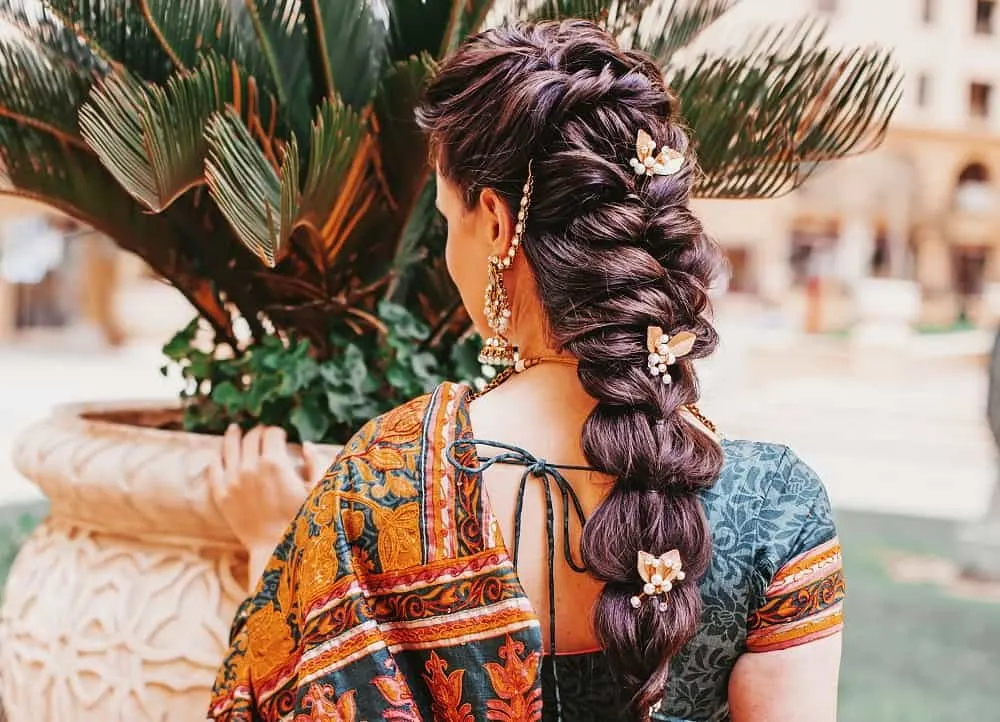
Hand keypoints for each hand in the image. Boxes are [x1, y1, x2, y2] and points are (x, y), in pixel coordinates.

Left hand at [208, 425, 329, 551]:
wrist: (275, 548)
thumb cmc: (301, 521)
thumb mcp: (316, 490)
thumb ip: (314, 463)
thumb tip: (305, 444)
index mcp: (275, 463)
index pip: (272, 433)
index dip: (278, 432)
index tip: (281, 435)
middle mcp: (250, 467)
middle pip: (251, 437)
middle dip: (259, 432)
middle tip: (263, 435)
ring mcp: (232, 479)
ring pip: (229, 446)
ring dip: (234, 435)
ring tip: (236, 430)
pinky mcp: (221, 493)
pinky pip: (214, 466)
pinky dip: (218, 455)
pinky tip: (222, 452)